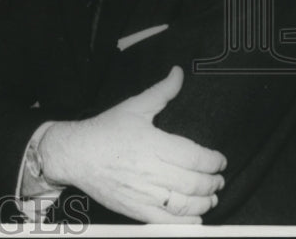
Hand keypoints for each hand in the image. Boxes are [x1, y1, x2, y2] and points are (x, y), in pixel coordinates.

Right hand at [39, 66, 226, 223]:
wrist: (76, 154)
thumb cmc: (105, 130)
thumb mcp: (134, 106)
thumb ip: (161, 92)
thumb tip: (179, 73)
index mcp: (153, 144)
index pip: (197, 158)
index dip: (214, 161)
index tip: (219, 160)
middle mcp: (152, 171)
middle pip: (196, 183)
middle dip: (214, 182)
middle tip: (218, 179)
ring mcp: (145, 193)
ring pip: (187, 204)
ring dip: (206, 202)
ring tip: (210, 196)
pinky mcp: (138, 210)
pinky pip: (171, 223)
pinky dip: (189, 222)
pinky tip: (195, 216)